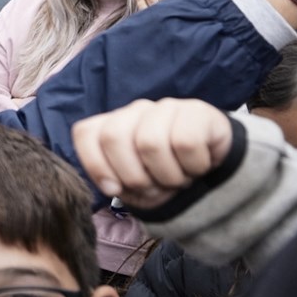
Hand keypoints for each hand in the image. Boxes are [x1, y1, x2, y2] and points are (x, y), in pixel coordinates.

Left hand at [72, 97, 234, 206]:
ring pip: (150, 143)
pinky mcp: (196, 111)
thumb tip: (111, 185)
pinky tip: (197, 166)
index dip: (95, 165)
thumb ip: (114, 182)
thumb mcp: (135, 186)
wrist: (211, 168)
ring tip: (178, 178)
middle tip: (153, 187)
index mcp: (112, 125)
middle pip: (114, 137)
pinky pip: (186, 143)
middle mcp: (134, 111)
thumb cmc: (163, 176)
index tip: (114, 188)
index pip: (85, 134)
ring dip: (167, 176)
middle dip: (133, 175)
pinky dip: (193, 166)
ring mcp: (165, 107)